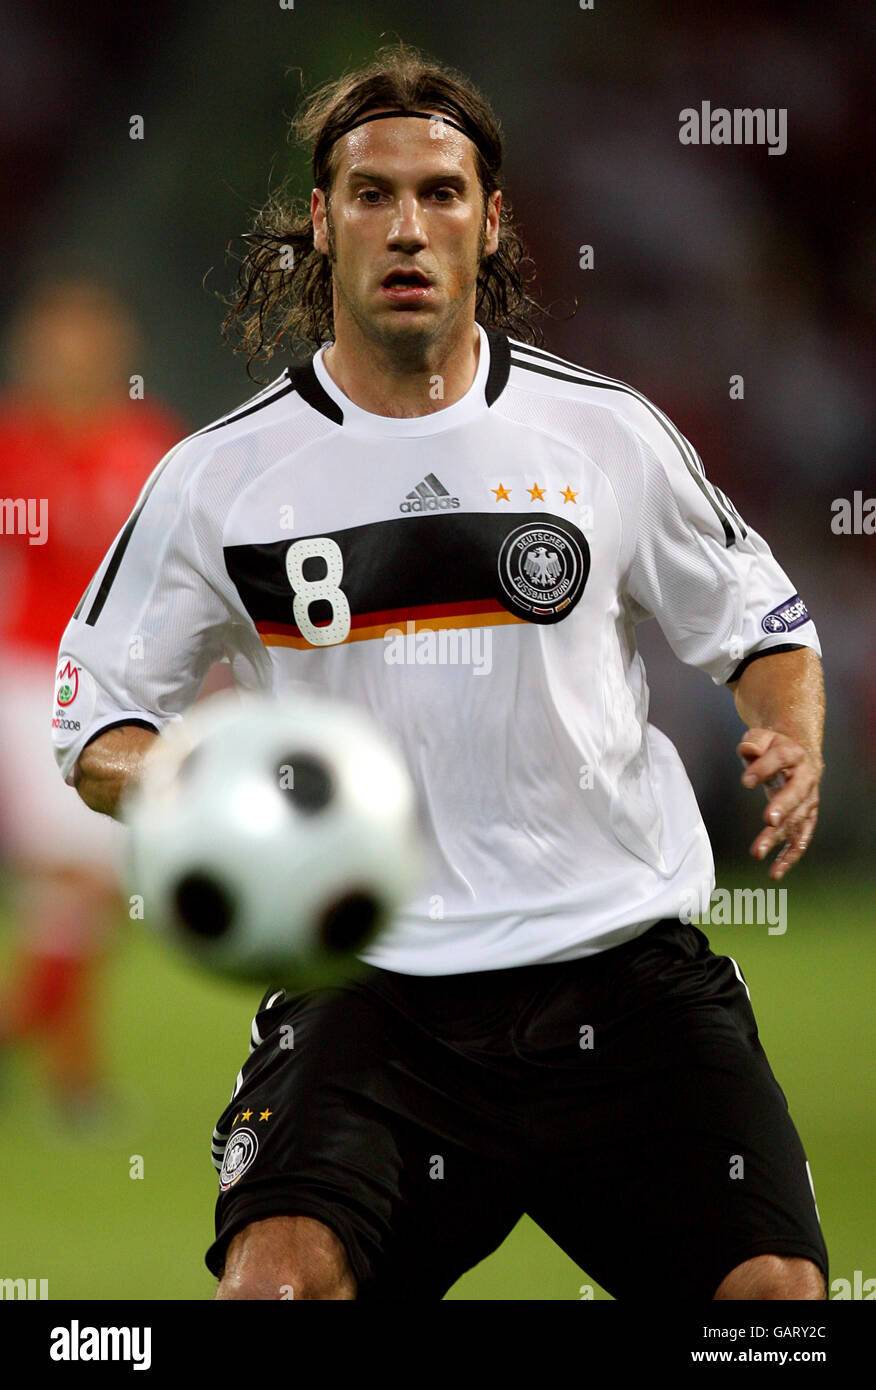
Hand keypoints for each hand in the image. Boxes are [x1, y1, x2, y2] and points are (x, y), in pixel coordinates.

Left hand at [737, 728, 822, 880]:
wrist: (796, 754)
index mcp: (794, 754)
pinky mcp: (805, 818)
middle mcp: (806, 778)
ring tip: (757, 852)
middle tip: (769, 820)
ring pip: (796, 820)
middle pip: (796, 793)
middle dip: (783, 806)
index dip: (763, 769)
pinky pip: (800, 839)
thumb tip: (749, 750)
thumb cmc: (772, 747)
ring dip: (778, 837)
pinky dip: (789, 856)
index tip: (746, 781)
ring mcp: (808, 800)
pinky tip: (775, 872)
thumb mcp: (760, 737)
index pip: (779, 759)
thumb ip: (753, 742)